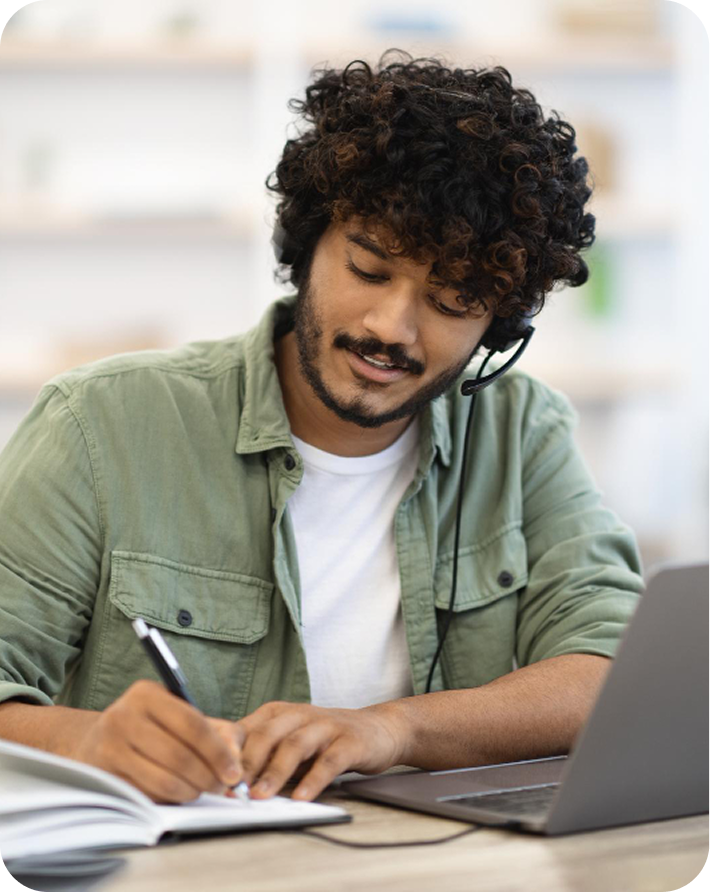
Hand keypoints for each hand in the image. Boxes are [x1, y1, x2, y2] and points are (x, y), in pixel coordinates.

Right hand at [71, 680, 242, 802]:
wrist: (97, 740)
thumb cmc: (151, 727)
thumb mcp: (180, 714)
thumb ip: (217, 731)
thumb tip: (236, 758)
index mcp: (146, 694)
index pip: (191, 724)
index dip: (217, 752)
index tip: (234, 772)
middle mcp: (123, 716)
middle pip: (178, 756)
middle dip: (207, 777)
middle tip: (222, 786)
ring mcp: (108, 747)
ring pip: (163, 780)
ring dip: (190, 791)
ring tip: (201, 790)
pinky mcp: (103, 777)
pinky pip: (147, 795)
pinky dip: (169, 799)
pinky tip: (178, 793)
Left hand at [232, 700, 405, 800]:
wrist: (378, 728)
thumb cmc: (325, 739)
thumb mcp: (288, 741)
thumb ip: (262, 755)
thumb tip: (223, 781)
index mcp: (278, 713)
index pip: (245, 728)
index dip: (227, 752)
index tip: (211, 777)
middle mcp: (300, 714)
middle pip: (267, 735)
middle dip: (247, 764)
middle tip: (232, 790)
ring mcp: (326, 726)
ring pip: (295, 746)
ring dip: (275, 773)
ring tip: (260, 797)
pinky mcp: (349, 741)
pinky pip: (329, 762)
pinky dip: (313, 780)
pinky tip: (302, 799)